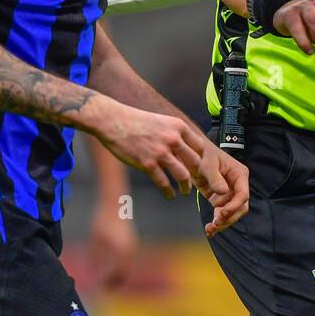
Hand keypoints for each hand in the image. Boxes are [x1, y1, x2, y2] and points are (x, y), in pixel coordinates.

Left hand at [89, 203, 137, 289]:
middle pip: (125, 274)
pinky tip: (110, 267)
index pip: (115, 274)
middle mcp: (129, 250)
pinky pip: (127, 260)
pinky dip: (120, 267)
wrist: (115, 204)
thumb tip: (92, 273)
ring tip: (106, 280)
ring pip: (127, 268)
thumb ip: (94, 258)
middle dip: (115, 283)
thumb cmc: (102, 221)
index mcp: (119, 250)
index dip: (107, 284)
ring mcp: (132, 246)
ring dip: (118, 275)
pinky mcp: (132, 242)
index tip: (99, 289)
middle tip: (104, 289)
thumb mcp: (95, 240)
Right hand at [94, 102, 220, 200]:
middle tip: (195, 181)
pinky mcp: (147, 163)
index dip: (201, 158)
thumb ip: (174, 132)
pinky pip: (163, 183)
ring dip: (185, 187)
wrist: (113, 120)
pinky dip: (168, 192)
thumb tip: (183, 146)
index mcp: (178, 126)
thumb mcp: (161, 120)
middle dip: (197, 175)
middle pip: (195, 162)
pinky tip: (169, 195)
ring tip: (184, 191)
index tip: (199, 166)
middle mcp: (173, 139)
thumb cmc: (135, 120)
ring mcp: (161, 152)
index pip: (200, 146)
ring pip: (183, 175)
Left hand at [202, 146, 249, 236]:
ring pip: (232, 213)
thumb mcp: (207, 164)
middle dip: (229, 217)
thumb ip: (215, 177)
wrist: (191, 154)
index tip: (222, 212)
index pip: (243, 194)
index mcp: (239, 174)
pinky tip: (209, 229)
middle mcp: (237, 185)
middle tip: (216, 224)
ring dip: (223, 222)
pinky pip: (222, 213)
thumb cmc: (202, 154)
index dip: (234, 205)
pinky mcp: (220, 198)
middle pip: (240, 207)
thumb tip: (223, 191)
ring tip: (210, 228)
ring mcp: (229, 193)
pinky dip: (217, 222)